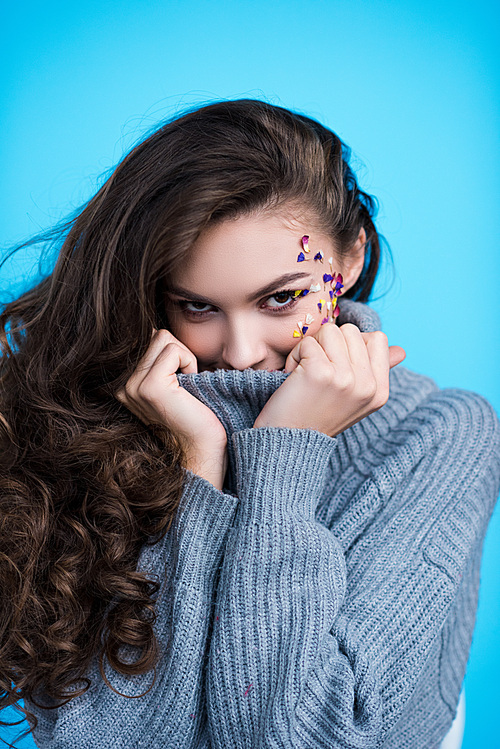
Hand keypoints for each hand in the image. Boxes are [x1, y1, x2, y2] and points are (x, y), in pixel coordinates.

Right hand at [115, 329, 227, 489]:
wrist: (203, 451)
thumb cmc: (197, 418)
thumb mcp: (175, 384)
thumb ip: (163, 360)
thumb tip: (160, 331)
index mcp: (127, 385)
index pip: (150, 340)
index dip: (175, 353)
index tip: (182, 382)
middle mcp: (123, 386)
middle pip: (156, 336)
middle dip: (179, 352)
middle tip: (187, 384)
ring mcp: (133, 386)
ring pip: (163, 338)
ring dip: (184, 357)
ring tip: (187, 387)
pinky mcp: (150, 387)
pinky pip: (174, 351)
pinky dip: (189, 363)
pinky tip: (190, 388)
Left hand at [253, 323, 405, 436]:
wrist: (289, 442)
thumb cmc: (317, 415)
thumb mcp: (355, 397)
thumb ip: (376, 371)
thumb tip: (401, 350)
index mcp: (379, 391)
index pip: (378, 339)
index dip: (351, 343)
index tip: (336, 365)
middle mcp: (367, 385)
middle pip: (350, 331)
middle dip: (328, 344)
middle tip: (317, 370)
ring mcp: (346, 379)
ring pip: (330, 331)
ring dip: (310, 347)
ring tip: (305, 372)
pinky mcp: (321, 373)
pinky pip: (307, 343)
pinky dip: (295, 356)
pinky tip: (294, 376)